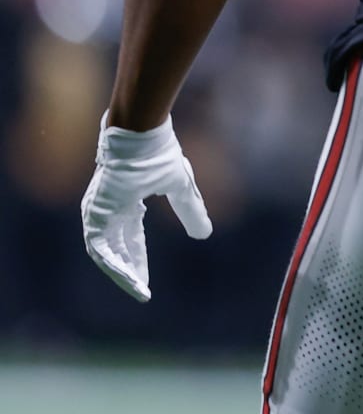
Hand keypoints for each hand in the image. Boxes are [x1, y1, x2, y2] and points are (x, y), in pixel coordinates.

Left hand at [80, 115, 212, 300]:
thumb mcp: (181, 188)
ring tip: (137, 289)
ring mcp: (99, 211)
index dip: (139, 259)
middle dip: (130, 269)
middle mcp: (109, 210)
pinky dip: (113, 262)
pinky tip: (127, 276)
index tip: (147, 280)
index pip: (130, 239)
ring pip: (105, 252)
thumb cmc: (159, 154)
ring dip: (120, 272)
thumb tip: (204, 234)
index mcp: (127, 203)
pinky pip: (100, 246)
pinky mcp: (95, 212)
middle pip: (118, 248)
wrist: (141, 135)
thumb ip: (190, 211)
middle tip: (143, 290)